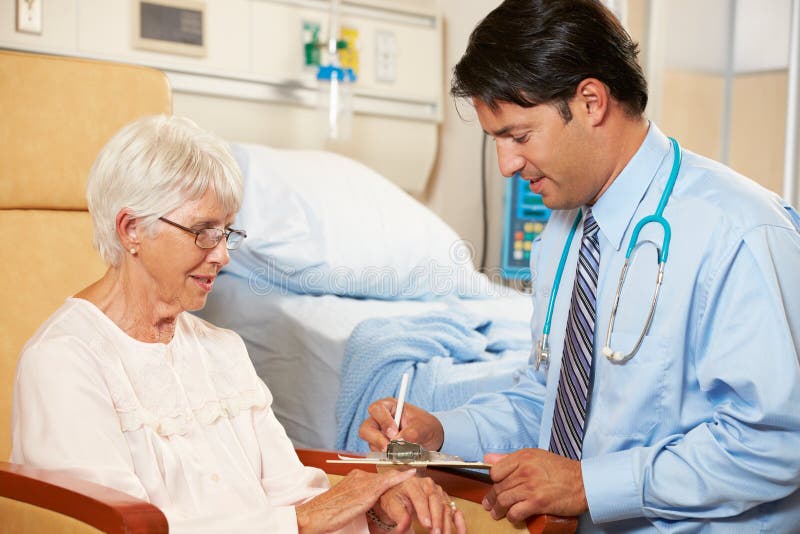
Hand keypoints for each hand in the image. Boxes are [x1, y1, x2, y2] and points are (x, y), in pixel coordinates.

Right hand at [295, 468, 414, 532]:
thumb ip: (358, 499)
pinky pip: (386, 482)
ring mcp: (363, 482)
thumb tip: (367, 505)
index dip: (390, 477)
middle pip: (382, 476)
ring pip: (386, 478)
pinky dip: (399, 477)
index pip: (376, 477)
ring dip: (400, 477)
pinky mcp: (366, 490)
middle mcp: (359, 476)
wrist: (316, 514)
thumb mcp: (346, 503)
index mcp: (354, 477)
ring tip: (413, 473)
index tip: (403, 474)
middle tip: (412, 472)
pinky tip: (410, 474)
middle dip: (397, 476)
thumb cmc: (327, 513)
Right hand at [359, 398, 443, 451]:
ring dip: (384, 450)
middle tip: (389, 448)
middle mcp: (379, 420)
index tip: (394, 433)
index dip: (383, 421)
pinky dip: (388, 457)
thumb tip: (400, 441)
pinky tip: (400, 457)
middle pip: (366, 429)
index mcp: (388, 407)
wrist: (429, 438)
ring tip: (401, 453)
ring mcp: (378, 435)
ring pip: (370, 443)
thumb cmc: (425, 426)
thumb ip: (413, 432)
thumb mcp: (424, 426)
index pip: (377, 410)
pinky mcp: (380, 447)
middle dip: (377, 439)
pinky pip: (378, 454)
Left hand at [373, 474, 466, 533]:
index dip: (424, 511)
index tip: (426, 524)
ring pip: (446, 507)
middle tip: (436, 533)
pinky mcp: (445, 501)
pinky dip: (460, 522)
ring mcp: (438, 493)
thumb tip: (403, 525)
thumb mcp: (391, 504)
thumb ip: (398, 514)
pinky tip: (461, 532)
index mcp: (413, 484)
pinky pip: (455, 511)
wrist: (398, 493)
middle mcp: (428, 486)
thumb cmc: (395, 497)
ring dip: (447, 523)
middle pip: (436, 501)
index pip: (420, 497)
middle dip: (437, 519)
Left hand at [482, 449, 587, 524]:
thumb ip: (510, 458)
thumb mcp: (535, 456)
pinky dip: (512, 517)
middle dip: (492, 499)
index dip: (493, 481)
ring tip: (496, 514)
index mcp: (523, 457)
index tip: (495, 487)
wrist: (584, 482)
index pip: (495, 470)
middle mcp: (524, 470)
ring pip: (504, 501)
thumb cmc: (561, 469)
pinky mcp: (537, 502)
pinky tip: (513, 517)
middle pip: (498, 487)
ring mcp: (530, 487)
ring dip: (498, 510)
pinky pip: (516, 512)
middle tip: (489, 505)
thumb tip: (487, 458)